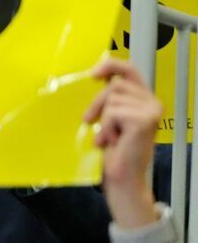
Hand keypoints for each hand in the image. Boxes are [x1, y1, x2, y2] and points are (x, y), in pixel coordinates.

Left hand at [84, 58, 161, 226]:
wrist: (123, 177)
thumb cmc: (114, 150)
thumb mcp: (109, 118)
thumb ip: (109, 99)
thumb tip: (94, 76)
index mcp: (144, 100)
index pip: (129, 70)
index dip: (111, 66)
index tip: (93, 74)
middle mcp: (152, 102)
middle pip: (115, 84)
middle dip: (97, 103)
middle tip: (90, 121)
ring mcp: (151, 110)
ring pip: (112, 98)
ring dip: (103, 119)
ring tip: (110, 137)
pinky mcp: (144, 120)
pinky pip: (113, 112)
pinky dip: (107, 127)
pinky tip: (114, 141)